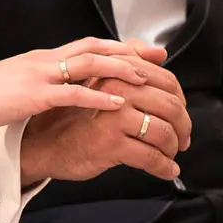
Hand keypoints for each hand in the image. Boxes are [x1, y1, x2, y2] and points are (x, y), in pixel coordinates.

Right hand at [0, 37, 161, 131]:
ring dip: (120, 69)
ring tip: (146, 77)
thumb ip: (34, 82)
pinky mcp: (34, 95)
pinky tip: (118, 103)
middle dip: (128, 51)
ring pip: (89, 65)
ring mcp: (40, 76)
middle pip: (94, 48)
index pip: (85, 46)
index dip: (115, 47)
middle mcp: (44, 61)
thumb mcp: (12, 83)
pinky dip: (98, 97)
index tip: (141, 51)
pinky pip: (73, 93)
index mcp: (40, 59)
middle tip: (158, 57)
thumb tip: (50, 89)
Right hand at [19, 56, 190, 185]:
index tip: (179, 113)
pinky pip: (151, 157)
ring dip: (173, 147)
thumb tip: (160, 52)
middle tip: (183, 138)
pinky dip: (164, 167)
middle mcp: (114, 89)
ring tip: (171, 155)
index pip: (164, 79)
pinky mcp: (110, 143)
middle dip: (183, 125)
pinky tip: (166, 170)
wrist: (39, 145)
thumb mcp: (93, 82)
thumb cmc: (66, 117)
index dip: (179, 98)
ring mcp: (113, 117)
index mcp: (113, 72)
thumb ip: (124, 63)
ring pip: (164, 132)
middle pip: (170, 105)